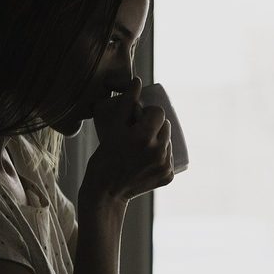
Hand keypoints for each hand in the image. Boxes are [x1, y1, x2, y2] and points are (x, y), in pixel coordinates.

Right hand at [81, 77, 173, 203]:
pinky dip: (161, 156)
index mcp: (144, 136)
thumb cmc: (104, 157)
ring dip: (159, 140)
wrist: (106, 192)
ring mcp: (165, 165)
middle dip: (155, 126)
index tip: (139, 118)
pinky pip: (169, 158)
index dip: (149, 113)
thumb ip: (126, 103)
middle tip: (139, 132)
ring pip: (168, 142)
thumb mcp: (112, 128)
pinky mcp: (168, 177)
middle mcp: (158, 151)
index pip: (159, 113)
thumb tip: (138, 81)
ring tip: (143, 146)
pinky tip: (148, 159)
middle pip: (166, 126)